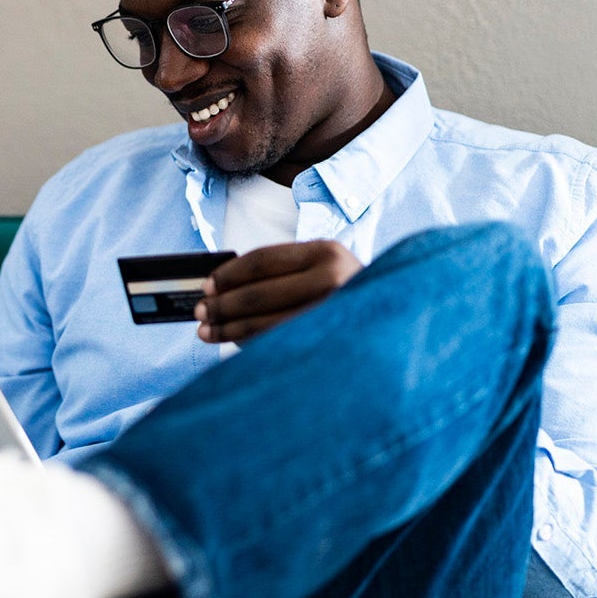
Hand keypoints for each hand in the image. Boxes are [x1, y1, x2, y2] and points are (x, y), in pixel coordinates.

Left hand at [194, 240, 362, 343]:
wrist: (397, 321)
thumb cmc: (345, 295)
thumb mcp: (322, 270)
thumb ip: (282, 273)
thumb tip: (222, 288)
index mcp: (326, 252)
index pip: (262, 260)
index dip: (228, 274)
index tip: (206, 286)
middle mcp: (333, 279)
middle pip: (258, 293)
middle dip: (222, 305)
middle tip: (199, 311)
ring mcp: (333, 313)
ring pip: (265, 323)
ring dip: (229, 328)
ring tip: (207, 331)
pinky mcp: (331, 343)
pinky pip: (278, 344)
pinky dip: (251, 345)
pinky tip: (235, 343)